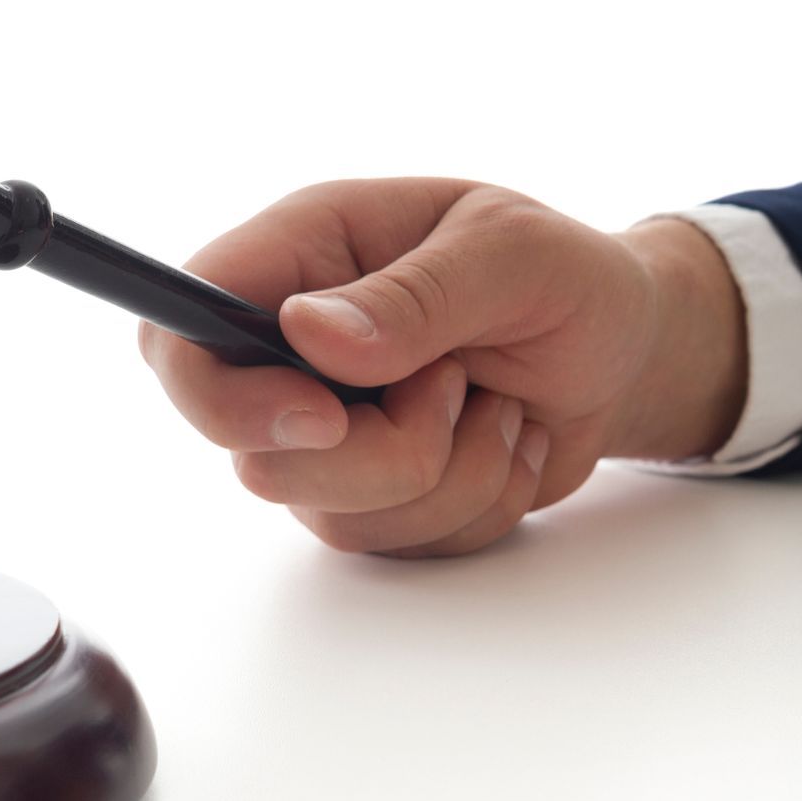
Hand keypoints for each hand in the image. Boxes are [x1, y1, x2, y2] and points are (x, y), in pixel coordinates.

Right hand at [138, 179, 746, 555]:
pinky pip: (397, 545)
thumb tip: (309, 333)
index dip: (216, 394)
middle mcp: (292, 350)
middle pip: (255, 455)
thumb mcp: (513, 255)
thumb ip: (415, 294)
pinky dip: (475, 505)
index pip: (177, 332)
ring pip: (330, 513)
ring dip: (448, 472)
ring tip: (495, 403)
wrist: (624, 353)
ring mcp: (324, 434)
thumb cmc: (567, 280)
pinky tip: (504, 441)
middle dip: (381, 451)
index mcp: (301, 257)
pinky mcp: (369, 496)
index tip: (321, 418)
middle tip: (461, 386)